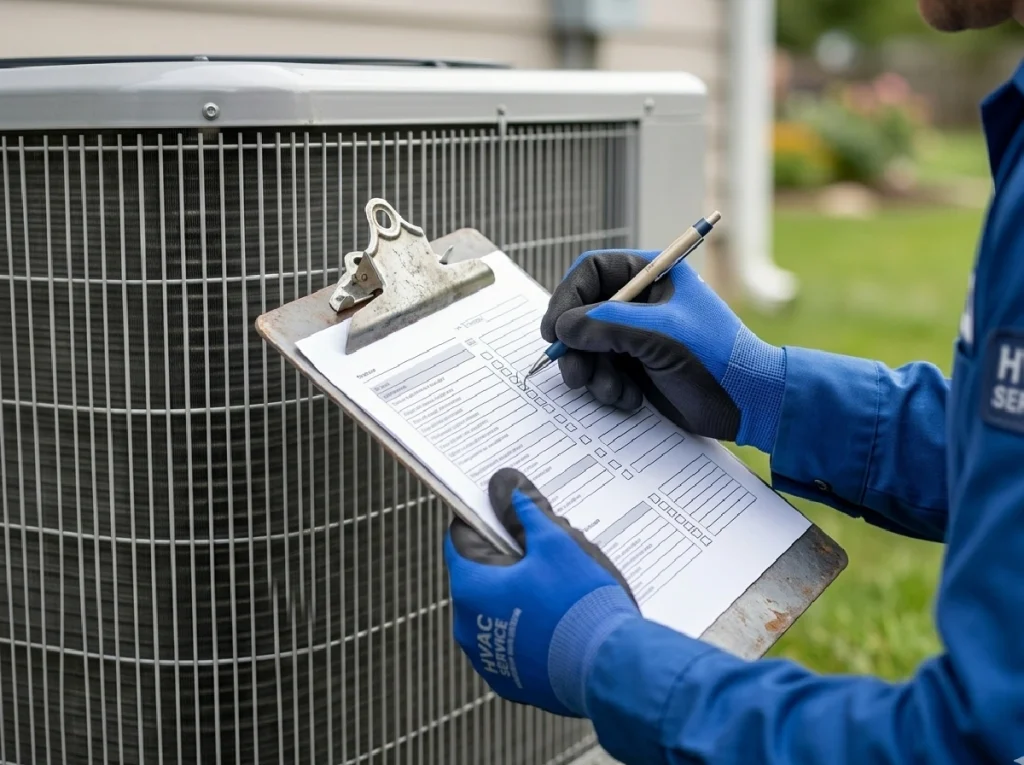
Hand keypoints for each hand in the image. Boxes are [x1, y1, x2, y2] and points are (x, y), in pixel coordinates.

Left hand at [443, 468, 640, 717]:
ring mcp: (488, 658)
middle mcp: (468, 626)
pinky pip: (512, 642)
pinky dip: (529, 628)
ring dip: (518, 594)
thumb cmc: (580, 602)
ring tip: (559, 586)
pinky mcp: (511, 681)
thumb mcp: (556, 543)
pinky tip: (560, 618)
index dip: (484, 518)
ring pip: (496, 609)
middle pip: (480, 574)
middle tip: (546, 548)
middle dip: (508, 557)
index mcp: (471, 587)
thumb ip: (524, 510)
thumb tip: (504, 482)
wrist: (610, 668)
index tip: (507, 510)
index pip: (461, 537)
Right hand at [540, 249, 786, 452]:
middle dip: (576, 346)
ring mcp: (637, 335)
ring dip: (592, 373)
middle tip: (575, 373)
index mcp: (651, 274)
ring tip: (611, 391)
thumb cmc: (716, 357)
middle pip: (582, 313)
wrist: (750, 402)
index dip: (566, 298)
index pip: (591, 272)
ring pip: (588, 347)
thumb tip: (563, 329)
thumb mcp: (658, 334)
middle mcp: (640, 302)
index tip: (554, 331)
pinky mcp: (637, 367)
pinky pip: (603, 372)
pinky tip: (630, 399)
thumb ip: (605, 325)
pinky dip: (608, 389)